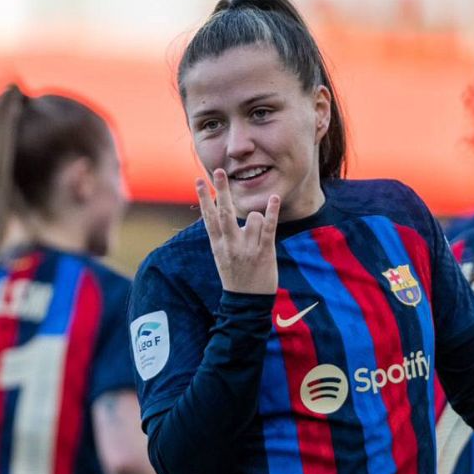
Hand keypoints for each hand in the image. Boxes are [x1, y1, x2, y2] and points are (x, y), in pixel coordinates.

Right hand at [197, 169, 278, 294]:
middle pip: (225, 212)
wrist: (245, 303)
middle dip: (222, 190)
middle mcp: (230, 245)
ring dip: (257, 219)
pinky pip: (269, 228)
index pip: (208, 217)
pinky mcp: (264, 252)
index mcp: (218, 245)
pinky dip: (271, 212)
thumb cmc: (235, 275)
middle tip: (219, 171)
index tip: (199, 181)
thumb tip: (221, 209)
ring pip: (252, 217)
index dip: (204, 198)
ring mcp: (247, 249)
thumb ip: (221, 234)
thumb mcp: (221, 255)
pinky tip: (273, 198)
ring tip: (257, 236)